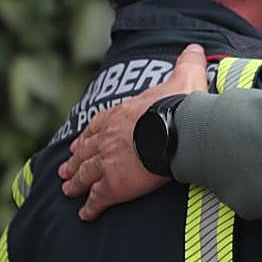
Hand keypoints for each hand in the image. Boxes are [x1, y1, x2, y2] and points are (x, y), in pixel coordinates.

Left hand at [61, 44, 209, 220]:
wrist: (176, 130)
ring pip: (85, 174)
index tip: (80, 141)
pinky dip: (90, 208)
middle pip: (86, 151)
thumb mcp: (184, 77)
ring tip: (69, 189)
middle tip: (66, 169)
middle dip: (76, 160)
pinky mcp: (114, 185)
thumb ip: (187, 63)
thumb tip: (195, 47)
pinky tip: (85, 215)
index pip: (98, 124)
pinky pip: (97, 199)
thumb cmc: (180, 105)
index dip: (89, 134)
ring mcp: (107, 162)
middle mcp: (107, 138)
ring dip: (76, 182)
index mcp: (120, 115)